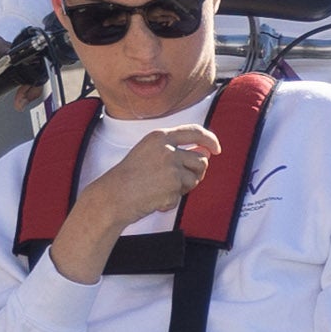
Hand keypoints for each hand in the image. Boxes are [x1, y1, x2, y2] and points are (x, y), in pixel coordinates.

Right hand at [80, 123, 216, 232]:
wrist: (115, 195)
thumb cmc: (129, 176)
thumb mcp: (148, 152)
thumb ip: (173, 149)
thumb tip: (203, 153)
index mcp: (160, 137)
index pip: (194, 132)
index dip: (209, 139)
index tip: (216, 148)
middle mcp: (168, 149)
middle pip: (201, 160)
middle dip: (197, 172)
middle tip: (180, 181)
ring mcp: (172, 167)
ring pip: (196, 178)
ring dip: (185, 187)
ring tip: (164, 188)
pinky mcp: (174, 185)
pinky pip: (183, 194)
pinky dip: (173, 199)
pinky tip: (156, 197)